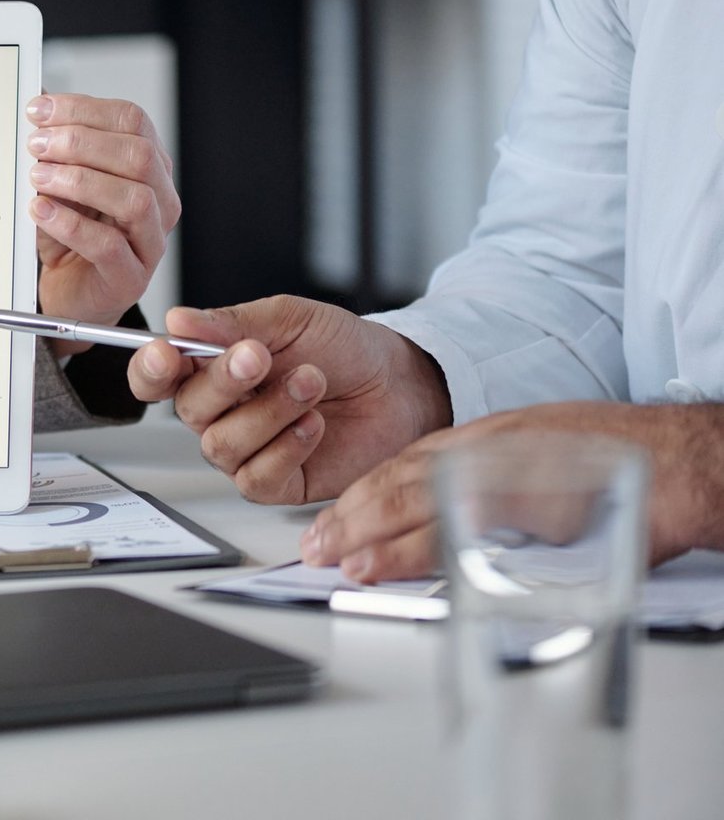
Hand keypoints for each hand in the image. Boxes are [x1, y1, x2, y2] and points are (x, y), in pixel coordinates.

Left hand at [27, 93, 180, 355]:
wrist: (68, 293)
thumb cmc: (68, 236)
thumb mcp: (59, 182)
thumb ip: (56, 148)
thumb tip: (39, 107)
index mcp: (148, 166)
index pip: (131, 121)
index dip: (84, 109)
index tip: (40, 110)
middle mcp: (160, 201)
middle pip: (139, 155)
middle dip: (81, 142)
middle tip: (37, 144)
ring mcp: (150, 241)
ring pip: (135, 200)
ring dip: (80, 181)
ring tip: (38, 177)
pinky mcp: (130, 278)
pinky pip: (109, 246)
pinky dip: (71, 224)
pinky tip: (42, 211)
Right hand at [126, 295, 452, 503]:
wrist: (400, 384)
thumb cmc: (345, 349)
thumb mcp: (289, 320)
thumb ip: (232, 322)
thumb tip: (178, 320)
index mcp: (211, 367)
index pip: (155, 376)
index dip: (150, 369)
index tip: (166, 354)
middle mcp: (221, 411)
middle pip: (188, 409)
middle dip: (223, 381)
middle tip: (258, 356)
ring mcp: (246, 449)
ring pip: (221, 445)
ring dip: (268, 411)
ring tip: (311, 382)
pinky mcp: (276, 482)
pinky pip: (255, 477)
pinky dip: (286, 447)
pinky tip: (314, 424)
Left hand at [301, 401, 723, 583]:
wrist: (687, 457)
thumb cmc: (622, 461)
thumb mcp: (540, 466)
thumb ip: (494, 489)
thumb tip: (452, 526)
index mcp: (489, 437)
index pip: (406, 464)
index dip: (362, 495)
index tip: (329, 523)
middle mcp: (491, 444)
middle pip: (400, 478)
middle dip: (352, 516)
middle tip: (315, 549)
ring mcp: (511, 468)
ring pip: (422, 498)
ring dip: (373, 533)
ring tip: (338, 561)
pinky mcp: (535, 499)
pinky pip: (466, 524)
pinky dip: (423, 546)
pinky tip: (391, 564)